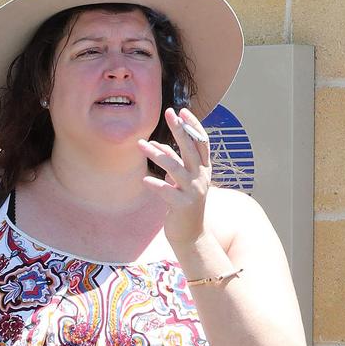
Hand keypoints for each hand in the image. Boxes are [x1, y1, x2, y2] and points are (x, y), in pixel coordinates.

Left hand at [138, 107, 212, 249]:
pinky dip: (155, 185)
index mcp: (204, 169)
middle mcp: (201, 177)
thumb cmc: (184, 204)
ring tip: (141, 145)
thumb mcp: (181, 180)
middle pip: (190, 148)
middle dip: (179, 129)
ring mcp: (193, 191)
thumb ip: (174, 162)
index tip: (182, 111)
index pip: (202, 142)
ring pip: (174, 167)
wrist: (191, 234)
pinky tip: (145, 180)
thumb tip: (156, 144)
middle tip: (168, 113)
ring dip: (157, 154)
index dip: (193, 126)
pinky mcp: (182, 205)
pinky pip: (166, 191)